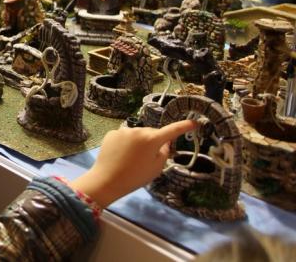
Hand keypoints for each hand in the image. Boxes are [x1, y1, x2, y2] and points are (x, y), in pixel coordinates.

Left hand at [70, 120, 197, 207]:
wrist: (107, 180)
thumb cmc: (136, 176)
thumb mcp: (157, 167)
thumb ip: (164, 152)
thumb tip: (164, 142)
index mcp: (152, 139)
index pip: (172, 130)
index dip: (184, 126)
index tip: (194, 122)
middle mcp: (138, 130)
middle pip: (152, 133)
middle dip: (154, 141)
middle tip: (148, 158)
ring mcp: (123, 130)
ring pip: (138, 134)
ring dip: (139, 142)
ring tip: (132, 159)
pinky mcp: (112, 133)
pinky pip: (125, 136)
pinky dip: (126, 143)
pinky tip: (121, 155)